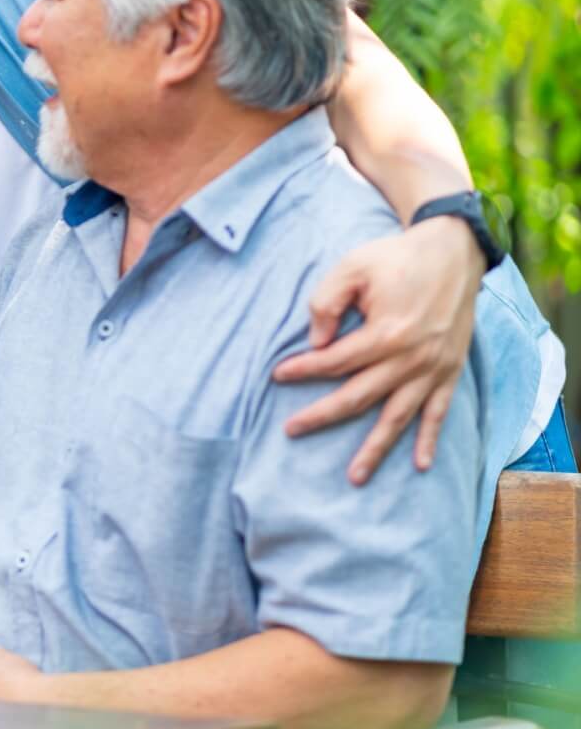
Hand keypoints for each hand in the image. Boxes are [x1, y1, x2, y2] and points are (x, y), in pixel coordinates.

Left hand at [273, 217, 482, 483]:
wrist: (452, 251)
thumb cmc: (395, 258)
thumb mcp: (352, 268)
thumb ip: (326, 303)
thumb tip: (316, 343)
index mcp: (387, 333)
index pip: (334, 361)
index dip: (303, 369)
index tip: (277, 375)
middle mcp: (412, 358)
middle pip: (359, 397)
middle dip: (322, 416)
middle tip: (291, 430)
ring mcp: (434, 369)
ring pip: (399, 417)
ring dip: (377, 448)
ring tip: (355, 477)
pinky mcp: (450, 371)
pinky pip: (439, 412)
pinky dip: (430, 439)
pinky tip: (420, 465)